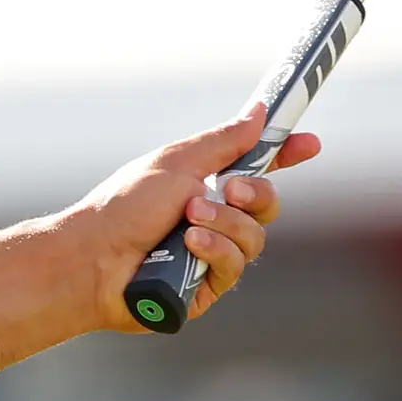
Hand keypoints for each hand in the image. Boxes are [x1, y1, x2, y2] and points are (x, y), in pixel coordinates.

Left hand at [66, 103, 319, 332]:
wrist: (91, 258)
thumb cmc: (123, 207)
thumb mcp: (177, 163)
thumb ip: (223, 142)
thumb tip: (259, 113)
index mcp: (203, 185)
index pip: (257, 169)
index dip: (284, 156)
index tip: (309, 143)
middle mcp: (211, 219)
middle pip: (266, 205)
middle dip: (257, 194)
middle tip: (231, 188)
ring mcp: (209, 255)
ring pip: (254, 237)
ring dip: (225, 223)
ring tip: (189, 220)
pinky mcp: (205, 288)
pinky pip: (235, 266)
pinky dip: (215, 250)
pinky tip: (190, 246)